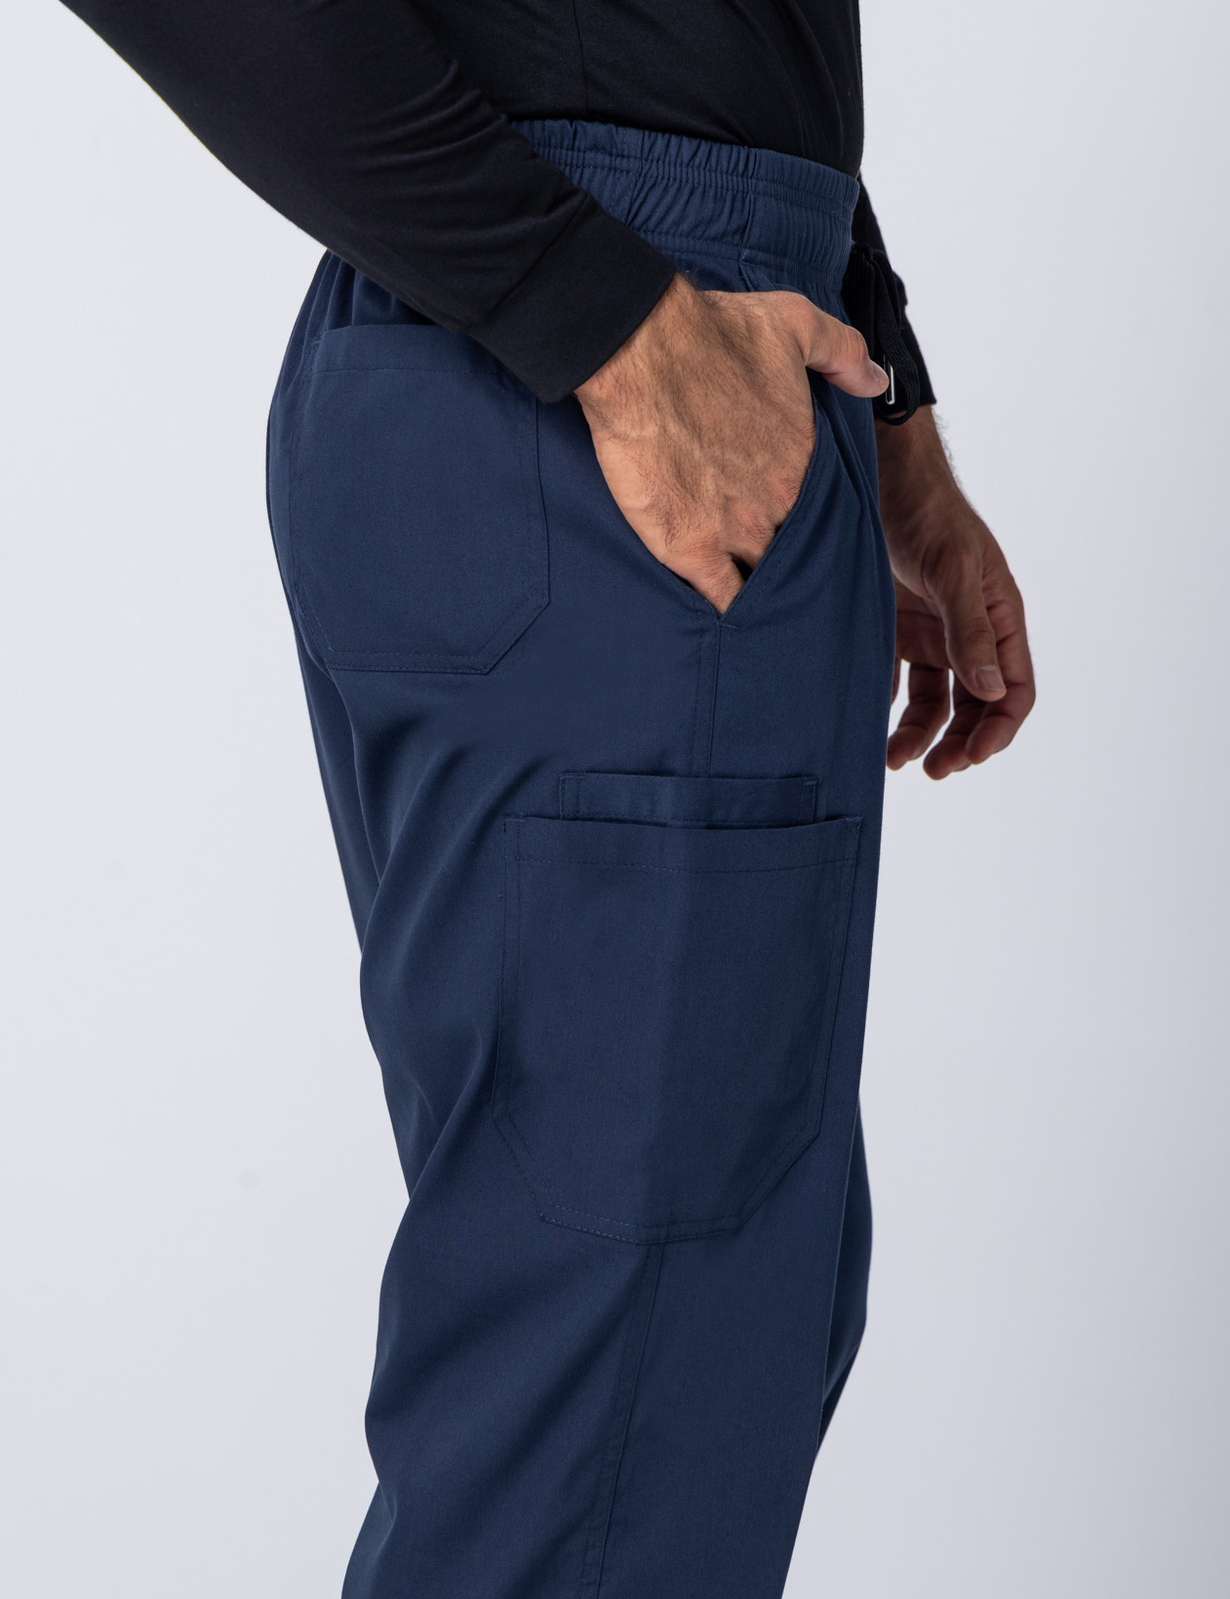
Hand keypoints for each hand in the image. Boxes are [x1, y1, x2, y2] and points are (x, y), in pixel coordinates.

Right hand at [574, 272, 888, 613]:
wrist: (643, 350)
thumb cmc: (711, 332)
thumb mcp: (796, 325)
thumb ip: (845, 352)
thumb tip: (877, 381)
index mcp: (805, 462)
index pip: (824, 516)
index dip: (817, 532)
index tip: (814, 545)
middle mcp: (778, 504)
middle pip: (798, 556)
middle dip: (798, 575)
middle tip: (800, 599)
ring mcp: (734, 530)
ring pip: (765, 584)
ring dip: (767, 602)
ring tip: (770, 627)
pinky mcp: (689, 548)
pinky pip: (720, 599)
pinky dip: (728, 617)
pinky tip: (732, 635)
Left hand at [876, 406, 1034, 778]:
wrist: (876, 478)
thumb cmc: (926, 512)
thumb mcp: (952, 568)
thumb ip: (969, 629)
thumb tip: (989, 691)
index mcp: (1000, 617)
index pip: (1015, 690)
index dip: (998, 730)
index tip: (971, 758)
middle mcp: (970, 633)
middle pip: (976, 706)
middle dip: (959, 743)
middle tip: (933, 771)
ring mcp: (932, 634)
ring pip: (936, 702)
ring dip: (922, 735)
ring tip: (894, 759)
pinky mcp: (895, 632)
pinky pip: (898, 683)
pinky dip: (889, 709)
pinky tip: (869, 726)